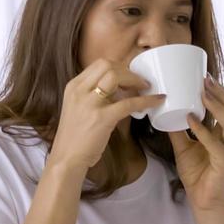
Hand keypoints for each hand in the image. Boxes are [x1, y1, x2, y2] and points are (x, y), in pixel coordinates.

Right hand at [49, 59, 165, 176]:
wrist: (66, 159)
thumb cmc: (74, 138)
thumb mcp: (78, 108)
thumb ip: (93, 96)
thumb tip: (119, 91)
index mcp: (73, 86)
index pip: (99, 64)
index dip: (119, 67)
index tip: (129, 76)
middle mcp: (79, 90)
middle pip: (108, 65)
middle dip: (128, 71)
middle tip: (139, 82)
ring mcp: (89, 103)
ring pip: (116, 76)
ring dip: (135, 80)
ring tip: (146, 88)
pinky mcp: (102, 118)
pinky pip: (128, 103)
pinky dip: (146, 100)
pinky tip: (157, 100)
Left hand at [167, 77, 223, 212]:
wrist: (203, 201)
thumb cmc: (198, 175)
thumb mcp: (184, 147)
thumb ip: (178, 131)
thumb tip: (164, 111)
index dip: (219, 91)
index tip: (204, 77)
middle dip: (219, 92)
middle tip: (204, 79)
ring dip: (216, 105)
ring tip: (202, 92)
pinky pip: (215, 142)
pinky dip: (203, 130)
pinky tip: (191, 119)